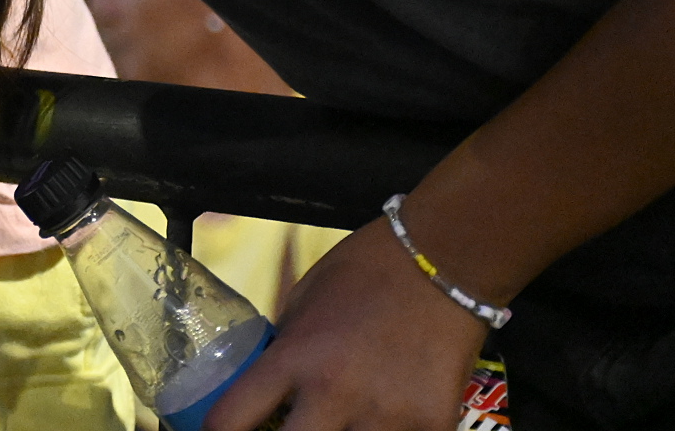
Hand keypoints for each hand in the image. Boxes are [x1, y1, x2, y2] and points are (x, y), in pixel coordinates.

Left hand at [204, 220, 489, 430]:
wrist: (442, 260)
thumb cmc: (366, 270)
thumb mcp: (304, 301)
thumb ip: (287, 348)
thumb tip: (270, 384)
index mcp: (295, 355)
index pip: (232, 417)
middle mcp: (335, 391)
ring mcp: (386, 415)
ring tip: (339, 424)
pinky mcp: (433, 425)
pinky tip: (386, 421)